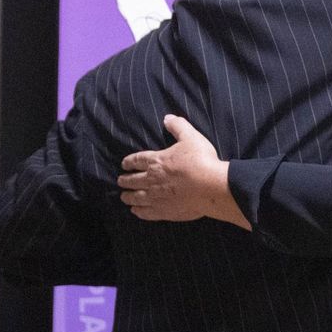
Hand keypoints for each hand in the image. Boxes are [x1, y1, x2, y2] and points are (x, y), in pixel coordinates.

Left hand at [118, 116, 246, 227]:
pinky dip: (138, 211)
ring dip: (128, 197)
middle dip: (125, 180)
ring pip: (135, 197)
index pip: (136, 160)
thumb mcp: (191, 137)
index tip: (124, 164)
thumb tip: (167, 118)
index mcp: (157, 161)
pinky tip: (136, 211)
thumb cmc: (202, 160)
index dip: (128, 162)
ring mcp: (156, 197)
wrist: (210, 187)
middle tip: (121, 181)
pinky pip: (145, 212)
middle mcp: (151, 179)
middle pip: (132, 180)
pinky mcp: (163, 211)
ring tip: (124, 197)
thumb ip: (178, 127)